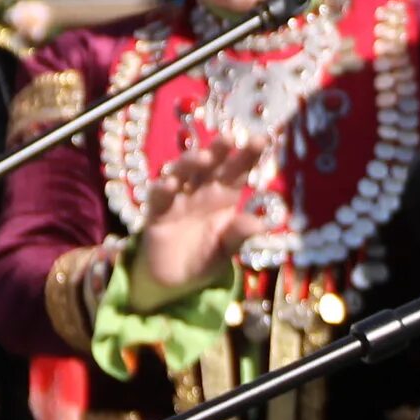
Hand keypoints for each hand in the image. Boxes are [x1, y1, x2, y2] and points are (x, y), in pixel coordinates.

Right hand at [129, 134, 262, 303]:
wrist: (175, 281)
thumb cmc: (205, 257)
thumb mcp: (226, 249)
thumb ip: (239, 235)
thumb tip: (259, 223)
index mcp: (224, 196)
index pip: (238, 171)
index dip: (248, 155)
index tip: (261, 139)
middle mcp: (201, 191)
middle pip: (211, 165)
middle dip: (219, 150)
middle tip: (230, 138)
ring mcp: (178, 199)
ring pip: (182, 172)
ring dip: (191, 163)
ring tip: (204, 158)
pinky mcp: (157, 212)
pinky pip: (159, 197)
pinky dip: (163, 189)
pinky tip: (171, 185)